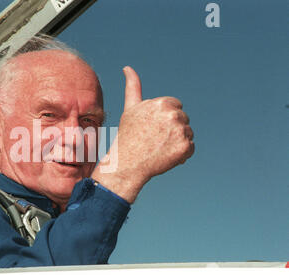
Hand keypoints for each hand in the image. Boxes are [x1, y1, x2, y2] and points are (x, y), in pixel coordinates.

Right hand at [91, 66, 193, 202]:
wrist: (127, 164)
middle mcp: (173, 115)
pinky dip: (181, 154)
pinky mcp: (185, 148)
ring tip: (159, 148)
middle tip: (154, 139)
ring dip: (177, 141)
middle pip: (183, 119)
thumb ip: (133, 87)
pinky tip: (166, 157)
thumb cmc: (128, 135)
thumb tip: (127, 68)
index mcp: (162, 103)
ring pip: (188, 133)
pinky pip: (190, 149)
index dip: (164, 118)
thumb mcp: (131, 108)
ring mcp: (181, 132)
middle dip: (172, 129)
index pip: (176, 106)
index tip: (152, 127)